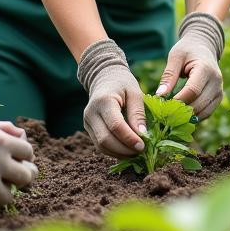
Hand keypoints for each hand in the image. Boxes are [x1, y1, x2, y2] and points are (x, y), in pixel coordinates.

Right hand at [0, 99, 38, 213]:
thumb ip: (2, 131)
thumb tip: (20, 133)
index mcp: (3, 141)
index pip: (28, 152)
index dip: (25, 158)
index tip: (18, 161)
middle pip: (25, 177)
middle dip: (19, 181)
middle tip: (10, 182)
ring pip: (7, 198)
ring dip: (1, 198)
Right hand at [77, 39, 146, 158]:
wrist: (104, 77)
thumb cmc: (123, 83)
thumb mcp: (135, 92)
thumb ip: (138, 113)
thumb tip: (142, 135)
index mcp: (103, 100)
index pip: (115, 125)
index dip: (129, 139)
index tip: (143, 146)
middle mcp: (91, 113)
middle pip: (105, 140)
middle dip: (124, 150)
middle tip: (141, 151)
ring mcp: (87, 122)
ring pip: (101, 146)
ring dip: (119, 153)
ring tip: (135, 153)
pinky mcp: (88, 128)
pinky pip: (100, 145)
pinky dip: (114, 151)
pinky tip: (126, 150)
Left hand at [157, 12, 225, 117]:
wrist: (204, 46)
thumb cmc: (187, 50)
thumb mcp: (175, 57)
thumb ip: (169, 75)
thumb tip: (160, 95)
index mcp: (205, 69)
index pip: (192, 91)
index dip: (178, 100)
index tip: (164, 105)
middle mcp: (216, 81)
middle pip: (199, 104)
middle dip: (181, 111)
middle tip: (166, 114)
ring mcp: (219, 90)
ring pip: (204, 112)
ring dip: (188, 117)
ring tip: (173, 115)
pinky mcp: (218, 97)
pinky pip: (207, 113)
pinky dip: (195, 117)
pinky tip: (183, 115)